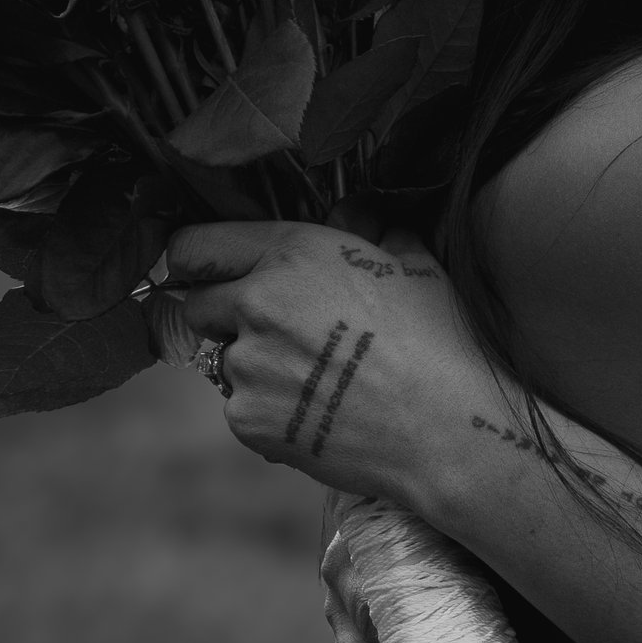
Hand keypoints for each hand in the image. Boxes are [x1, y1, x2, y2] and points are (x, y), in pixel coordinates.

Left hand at [160, 219, 485, 496]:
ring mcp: (247, 364)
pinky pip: (242, 409)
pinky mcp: (247, 418)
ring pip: (226, 361)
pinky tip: (320, 415)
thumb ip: (370, 229)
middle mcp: (258, 302)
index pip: (194, 246)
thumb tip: (354, 211)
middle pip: (198, 305)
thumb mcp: (415, 266)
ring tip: (319, 383)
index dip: (198, 261)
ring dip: (257, 369)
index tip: (208, 275)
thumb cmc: (441, 343)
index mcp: (292, 253)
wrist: (447, 431)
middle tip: (278, 335)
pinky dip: (270, 414)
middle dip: (225, 318)